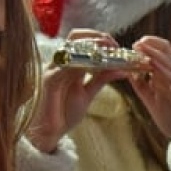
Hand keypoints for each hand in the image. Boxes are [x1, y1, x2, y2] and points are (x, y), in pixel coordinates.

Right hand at [24, 29, 129, 152]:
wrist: (47, 133)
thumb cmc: (64, 113)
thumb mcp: (87, 94)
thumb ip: (101, 79)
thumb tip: (123, 69)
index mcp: (68, 64)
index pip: (82, 40)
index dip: (101, 39)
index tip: (119, 48)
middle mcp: (59, 63)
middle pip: (75, 36)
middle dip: (98, 38)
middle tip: (116, 48)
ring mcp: (52, 70)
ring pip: (71, 48)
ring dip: (93, 49)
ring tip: (111, 55)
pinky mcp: (49, 81)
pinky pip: (65, 66)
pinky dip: (82, 63)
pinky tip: (98, 66)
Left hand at [128, 36, 170, 158]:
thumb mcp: (153, 103)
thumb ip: (143, 90)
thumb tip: (130, 76)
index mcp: (167, 78)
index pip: (158, 55)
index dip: (146, 47)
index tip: (132, 47)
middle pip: (165, 51)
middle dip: (150, 43)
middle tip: (136, 43)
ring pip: (169, 61)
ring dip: (154, 52)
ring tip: (141, 46)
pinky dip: (163, 70)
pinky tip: (153, 65)